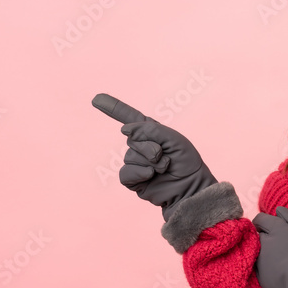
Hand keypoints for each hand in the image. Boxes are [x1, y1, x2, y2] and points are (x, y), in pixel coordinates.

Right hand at [92, 93, 216, 220]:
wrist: (190, 188)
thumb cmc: (186, 163)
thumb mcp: (174, 140)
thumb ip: (151, 130)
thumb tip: (124, 130)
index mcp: (152, 132)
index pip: (129, 117)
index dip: (113, 107)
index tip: (96, 99)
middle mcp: (141, 145)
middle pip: (133, 139)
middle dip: (151, 148)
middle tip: (166, 157)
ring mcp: (135, 162)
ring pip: (130, 156)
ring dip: (150, 163)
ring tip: (164, 169)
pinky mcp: (132, 179)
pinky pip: (125, 172)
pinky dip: (139, 173)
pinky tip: (151, 176)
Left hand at [252, 207, 287, 287]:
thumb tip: (278, 209)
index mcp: (277, 230)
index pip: (260, 220)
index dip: (264, 223)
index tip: (270, 227)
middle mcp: (265, 242)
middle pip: (258, 235)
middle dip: (265, 237)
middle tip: (279, 246)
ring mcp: (260, 260)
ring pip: (257, 251)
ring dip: (264, 252)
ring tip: (279, 260)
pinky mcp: (259, 276)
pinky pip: (257, 267)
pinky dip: (264, 267)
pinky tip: (277, 271)